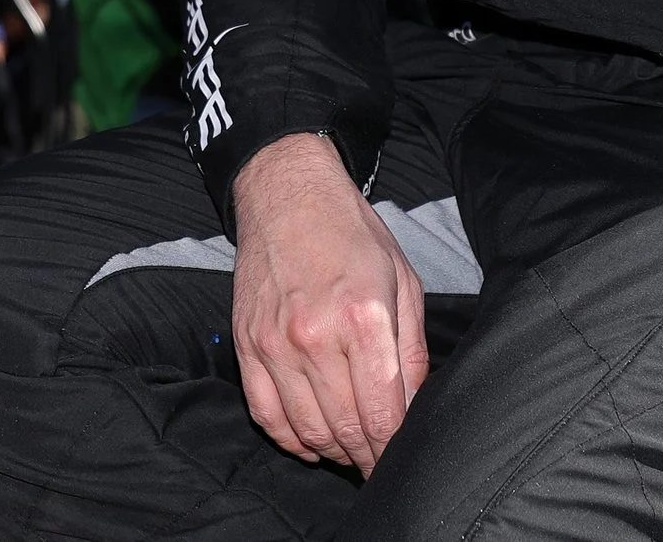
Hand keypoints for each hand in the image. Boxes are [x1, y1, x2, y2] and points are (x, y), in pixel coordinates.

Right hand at [230, 132, 426, 470]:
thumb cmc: (350, 235)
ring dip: (332, 451)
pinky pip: (264, 413)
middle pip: (344, 428)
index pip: (381, 414)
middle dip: (367, 457)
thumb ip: (413, 352)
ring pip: (305, 429)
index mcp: (363, 318)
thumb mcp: (403, 282)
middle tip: (380, 465)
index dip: (393, 451)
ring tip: (350, 451)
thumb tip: (416, 409)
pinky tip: (311, 441)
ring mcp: (274, 342)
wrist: (287, 196)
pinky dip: (289, 439)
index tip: (401, 464)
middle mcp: (315, 335)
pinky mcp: (246, 344)